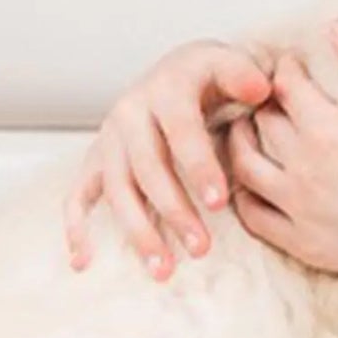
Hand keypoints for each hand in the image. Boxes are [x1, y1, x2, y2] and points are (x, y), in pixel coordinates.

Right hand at [64, 40, 274, 279]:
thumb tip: (260, 88)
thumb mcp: (230, 66)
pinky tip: (83, 262)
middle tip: (202, 249)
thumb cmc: (212, 80)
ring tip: (164, 270)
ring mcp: (110, 139)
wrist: (180, 75)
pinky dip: (77, 227)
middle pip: (148, 168)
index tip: (219, 203)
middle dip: (174, 211)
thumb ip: (245, 76)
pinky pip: (79, 195)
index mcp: (167, 90)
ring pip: (118, 189)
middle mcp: (130, 112)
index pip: (181, 131)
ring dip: (138, 231)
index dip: (199, 166)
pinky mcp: (98, 160)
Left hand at [226, 22, 337, 303]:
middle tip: (269, 95)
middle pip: (262, 122)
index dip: (285, 68)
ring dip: (240, 142)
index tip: (289, 64)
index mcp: (328, 133)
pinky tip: (252, 183)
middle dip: (262, 101)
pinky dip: (244, 195)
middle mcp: (303, 170)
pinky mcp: (301, 243)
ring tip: (248, 132)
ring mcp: (297, 210)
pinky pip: (253, 217)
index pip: (287, 86)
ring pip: (244, 166)